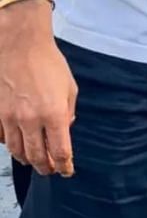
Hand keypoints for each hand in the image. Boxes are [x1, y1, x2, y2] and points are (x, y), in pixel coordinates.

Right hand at [0, 13, 76, 176]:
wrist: (19, 46)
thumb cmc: (48, 63)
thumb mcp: (69, 87)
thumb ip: (68, 111)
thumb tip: (65, 128)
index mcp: (53, 114)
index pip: (59, 151)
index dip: (64, 166)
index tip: (67, 171)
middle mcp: (30, 120)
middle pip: (37, 156)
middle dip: (46, 167)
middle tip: (51, 170)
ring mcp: (10, 118)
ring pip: (17, 150)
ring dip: (27, 159)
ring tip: (35, 162)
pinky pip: (3, 138)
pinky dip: (11, 145)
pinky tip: (17, 145)